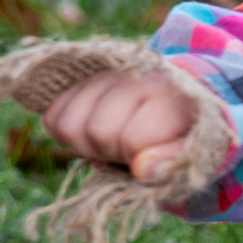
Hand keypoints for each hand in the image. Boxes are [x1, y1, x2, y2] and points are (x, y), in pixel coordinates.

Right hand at [43, 71, 200, 184]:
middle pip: (98, 131)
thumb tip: (142, 168)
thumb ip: (171, 162)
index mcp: (168, 94)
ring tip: (111, 141)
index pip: (132, 139)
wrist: (172, 104)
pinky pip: (53, 116)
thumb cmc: (180, 135)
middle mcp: (134, 75)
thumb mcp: (190, 152)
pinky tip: (91, 130)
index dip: (137, 159)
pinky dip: (67, 133)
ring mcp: (104, 74)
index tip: (152, 155)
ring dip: (86, 144)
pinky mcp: (79, 79)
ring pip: (69, 124)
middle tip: (129, 149)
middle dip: (111, 151)